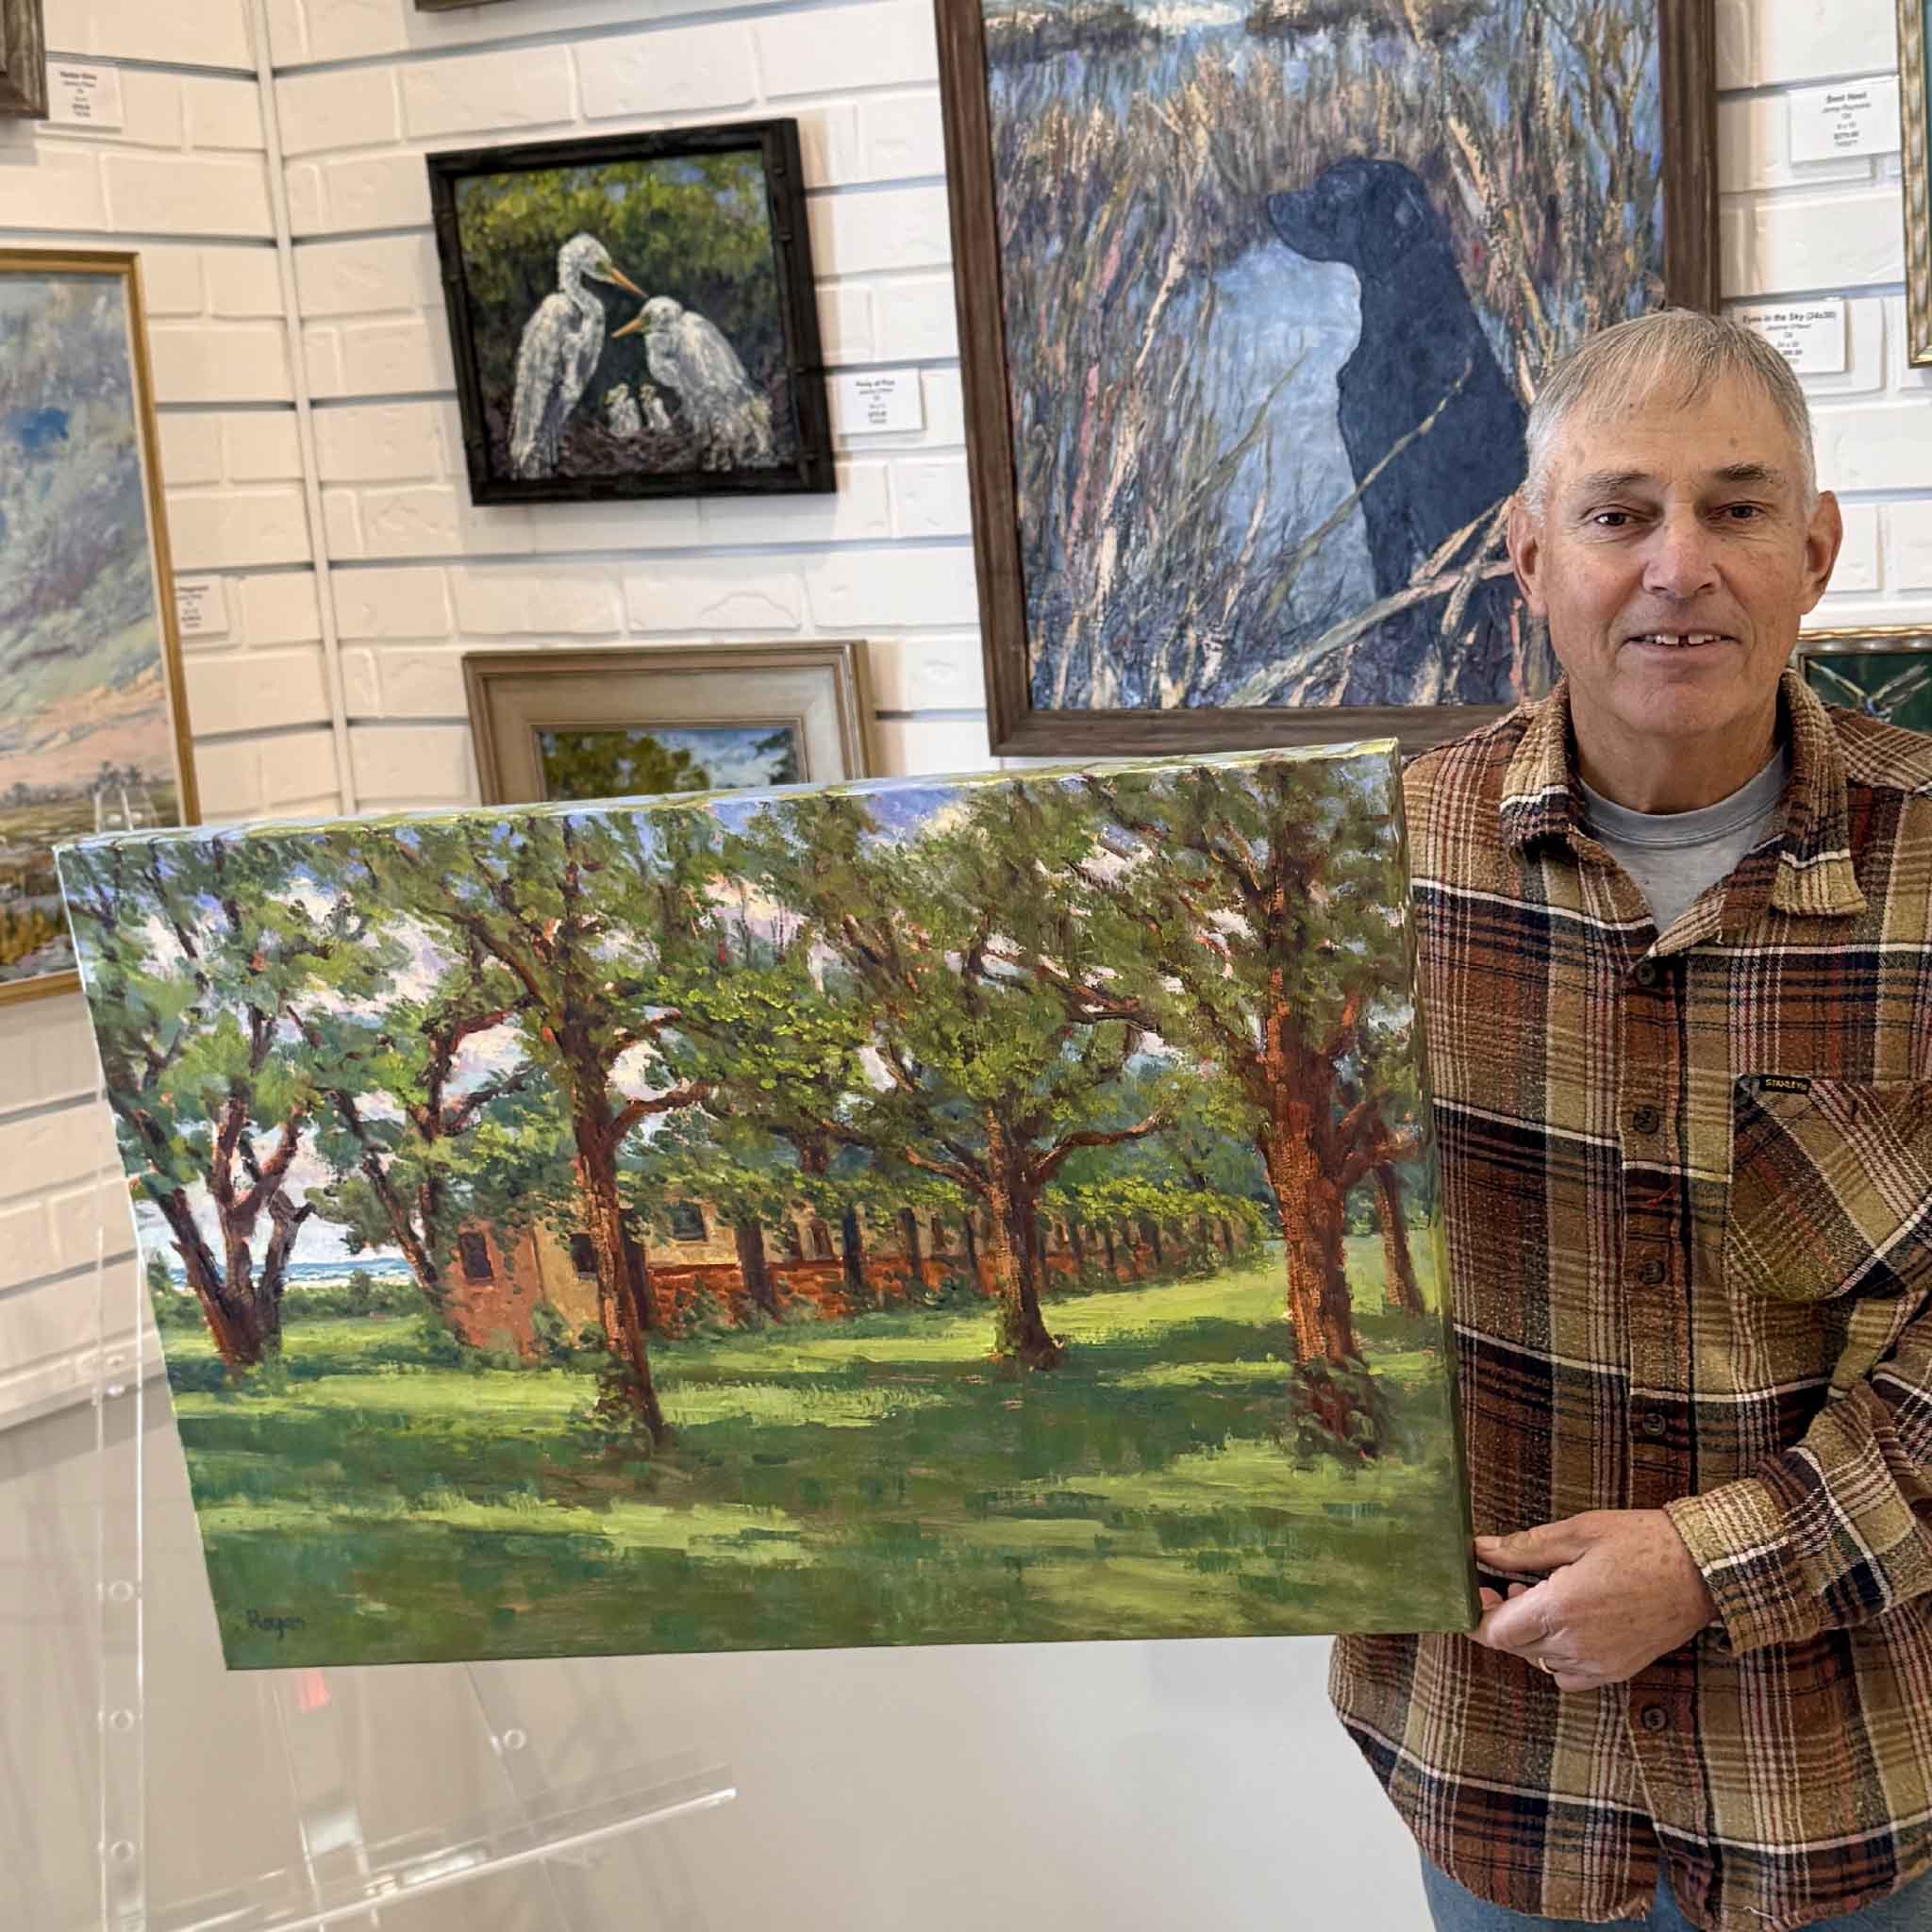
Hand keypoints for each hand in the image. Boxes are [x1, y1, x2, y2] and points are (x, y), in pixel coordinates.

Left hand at [1471, 1510, 1717, 1692]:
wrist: (1703, 1570)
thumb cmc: (1641, 1543)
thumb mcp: (1576, 1532)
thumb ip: (1522, 1548)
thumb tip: (1479, 1550)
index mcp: (1560, 1608)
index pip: (1495, 1632)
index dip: (1475, 1617)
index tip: (1473, 1594)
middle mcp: (1576, 1644)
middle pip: (1513, 1646)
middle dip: (1501, 1619)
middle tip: (1507, 1584)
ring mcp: (1599, 1664)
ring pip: (1539, 1660)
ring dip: (1528, 1635)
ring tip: (1541, 1596)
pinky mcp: (1618, 1671)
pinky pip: (1568, 1675)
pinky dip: (1556, 1656)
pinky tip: (1567, 1624)